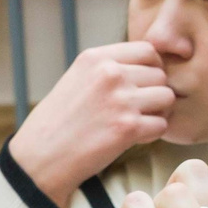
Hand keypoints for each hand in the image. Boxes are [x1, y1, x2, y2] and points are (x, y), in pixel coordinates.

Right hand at [10, 44, 175, 207]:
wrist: (41, 157)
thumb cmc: (58, 122)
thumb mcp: (76, 79)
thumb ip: (108, 69)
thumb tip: (147, 68)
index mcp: (96, 58)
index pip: (147, 50)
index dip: (153, 68)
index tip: (145, 84)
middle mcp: (111, 74)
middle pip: (160, 75)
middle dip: (154, 93)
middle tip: (139, 110)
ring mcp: (121, 100)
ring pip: (167, 98)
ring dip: (158, 112)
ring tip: (138, 122)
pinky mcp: (128, 127)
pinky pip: (162, 125)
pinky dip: (152, 134)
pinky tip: (133, 138)